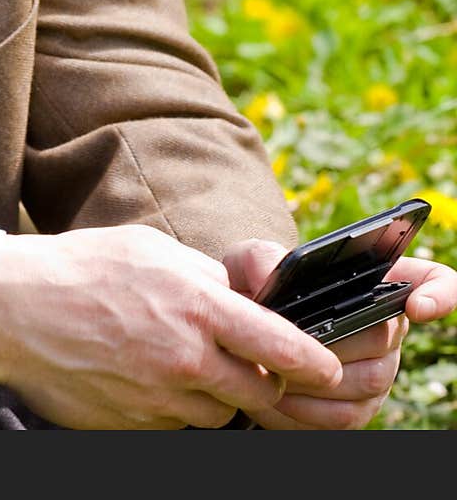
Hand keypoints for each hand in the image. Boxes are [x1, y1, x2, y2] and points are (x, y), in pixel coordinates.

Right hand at [0, 225, 341, 428]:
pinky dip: (174, 406)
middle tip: (255, 368)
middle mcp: (184, 357)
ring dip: (216, 396)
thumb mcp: (152, 250)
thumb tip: (238, 298)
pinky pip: (173, 423)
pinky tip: (147, 376)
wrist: (13, 308)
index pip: (277, 344)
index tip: (329, 367)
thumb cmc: (83, 267)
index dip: (313, 361)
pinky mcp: (132, 424)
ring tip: (184, 363)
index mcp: (196, 305)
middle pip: (256, 391)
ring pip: (217, 413)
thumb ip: (203, 278)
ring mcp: (157, 397)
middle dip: (265, 383)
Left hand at [224, 242, 456, 429]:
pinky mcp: (359, 407)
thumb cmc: (253, 289)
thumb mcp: (248, 262)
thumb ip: (259, 259)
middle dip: (332, 342)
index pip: (433, 280)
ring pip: (367, 382)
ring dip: (317, 380)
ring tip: (271, 371)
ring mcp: (378, 370)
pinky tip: (275, 399)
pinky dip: (307, 411)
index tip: (417, 305)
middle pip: (384, 338)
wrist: (239, 335)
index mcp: (373, 281)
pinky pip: (346, 418)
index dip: (440, 293)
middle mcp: (388, 327)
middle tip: (286, 343)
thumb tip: (275, 277)